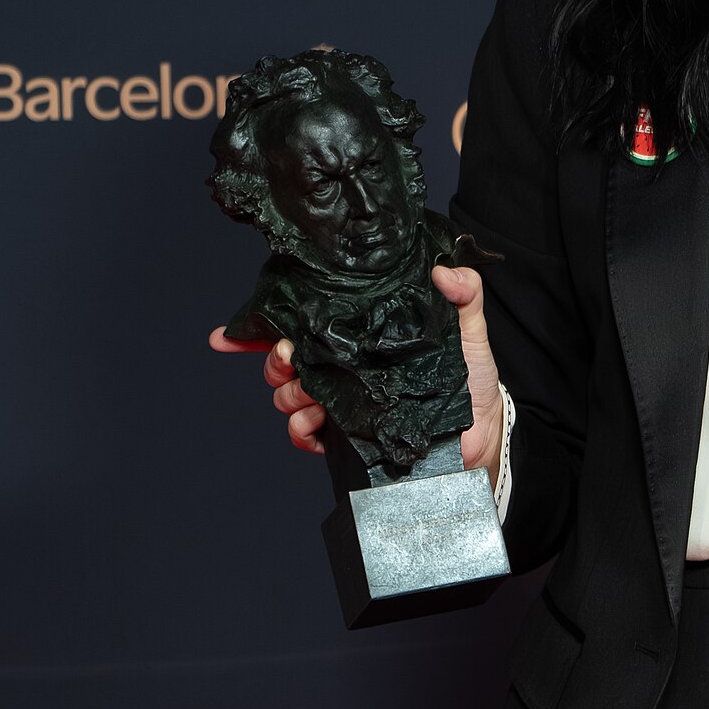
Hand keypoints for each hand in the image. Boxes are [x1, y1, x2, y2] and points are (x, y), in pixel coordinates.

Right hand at [206, 263, 505, 483]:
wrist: (482, 434)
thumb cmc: (470, 382)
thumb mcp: (469, 331)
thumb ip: (462, 295)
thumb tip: (442, 269)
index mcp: (359, 340)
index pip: (304, 328)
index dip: (258, 331)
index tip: (227, 336)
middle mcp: (345, 370)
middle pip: (285, 362)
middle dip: (274, 359)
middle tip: (287, 356)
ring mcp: (344, 405)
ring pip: (290, 397)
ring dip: (288, 393)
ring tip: (306, 392)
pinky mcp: (350, 439)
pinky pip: (307, 436)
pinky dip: (301, 430)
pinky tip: (312, 424)